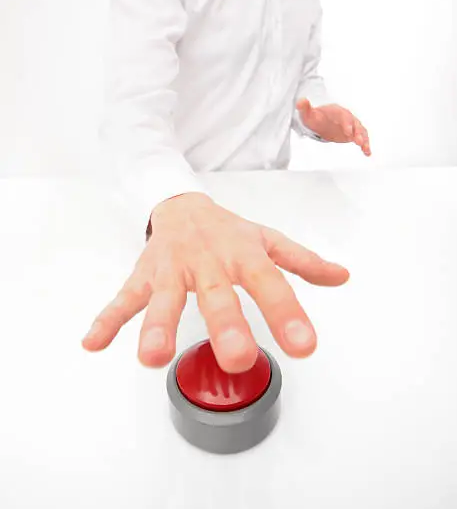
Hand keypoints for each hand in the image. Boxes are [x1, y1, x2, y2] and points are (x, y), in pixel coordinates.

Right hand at [82, 193, 348, 372]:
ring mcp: (172, 269)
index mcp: (242, 254)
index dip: (287, 313)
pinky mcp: (144, 275)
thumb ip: (302, 261)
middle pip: (216, 294)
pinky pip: (124, 298)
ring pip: (164, 298)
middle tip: (236, 359)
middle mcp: (208, 262)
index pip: (270, 283)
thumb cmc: (227, 230)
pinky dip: (109, 319)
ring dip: (157, 326)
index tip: (304, 346)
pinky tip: (95, 342)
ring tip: (151, 358)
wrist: (182, 204)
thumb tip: (341, 276)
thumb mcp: (267, 240)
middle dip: (225, 326)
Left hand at [297, 98, 370, 155]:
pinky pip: (362, 139)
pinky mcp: (353, 135)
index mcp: (338, 111)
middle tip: (359, 141)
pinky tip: (367, 153)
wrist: (320, 122)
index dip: (347, 123)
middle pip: (355, 124)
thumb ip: (305, 108)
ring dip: (364, 139)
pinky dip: (365, 145)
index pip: (344, 116)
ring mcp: (351, 126)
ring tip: (365, 148)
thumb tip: (301, 102)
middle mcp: (347, 118)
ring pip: (361, 132)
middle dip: (358, 132)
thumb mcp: (308, 114)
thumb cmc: (316, 117)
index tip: (348, 131)